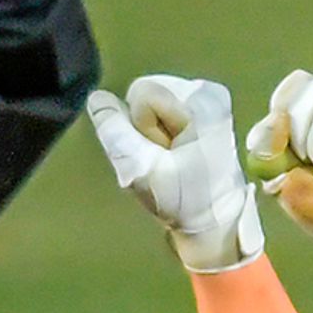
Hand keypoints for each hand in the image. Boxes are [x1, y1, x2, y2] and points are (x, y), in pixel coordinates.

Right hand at [87, 74, 262, 272]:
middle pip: (147, 93)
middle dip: (145, 127)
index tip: (163, 155)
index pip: (142, 93)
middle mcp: (208, 91)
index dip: (141, 126)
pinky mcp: (203, 110)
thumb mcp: (140, 170)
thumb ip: (115, 132)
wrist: (215, 222)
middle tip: (167, 160)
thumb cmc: (183, 201)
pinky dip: (161, 131)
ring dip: (152, 132)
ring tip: (173, 160)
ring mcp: (207, 99)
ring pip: (151, 102)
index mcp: (203, 100)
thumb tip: (97, 97)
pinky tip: (177, 154)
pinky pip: (161, 110)